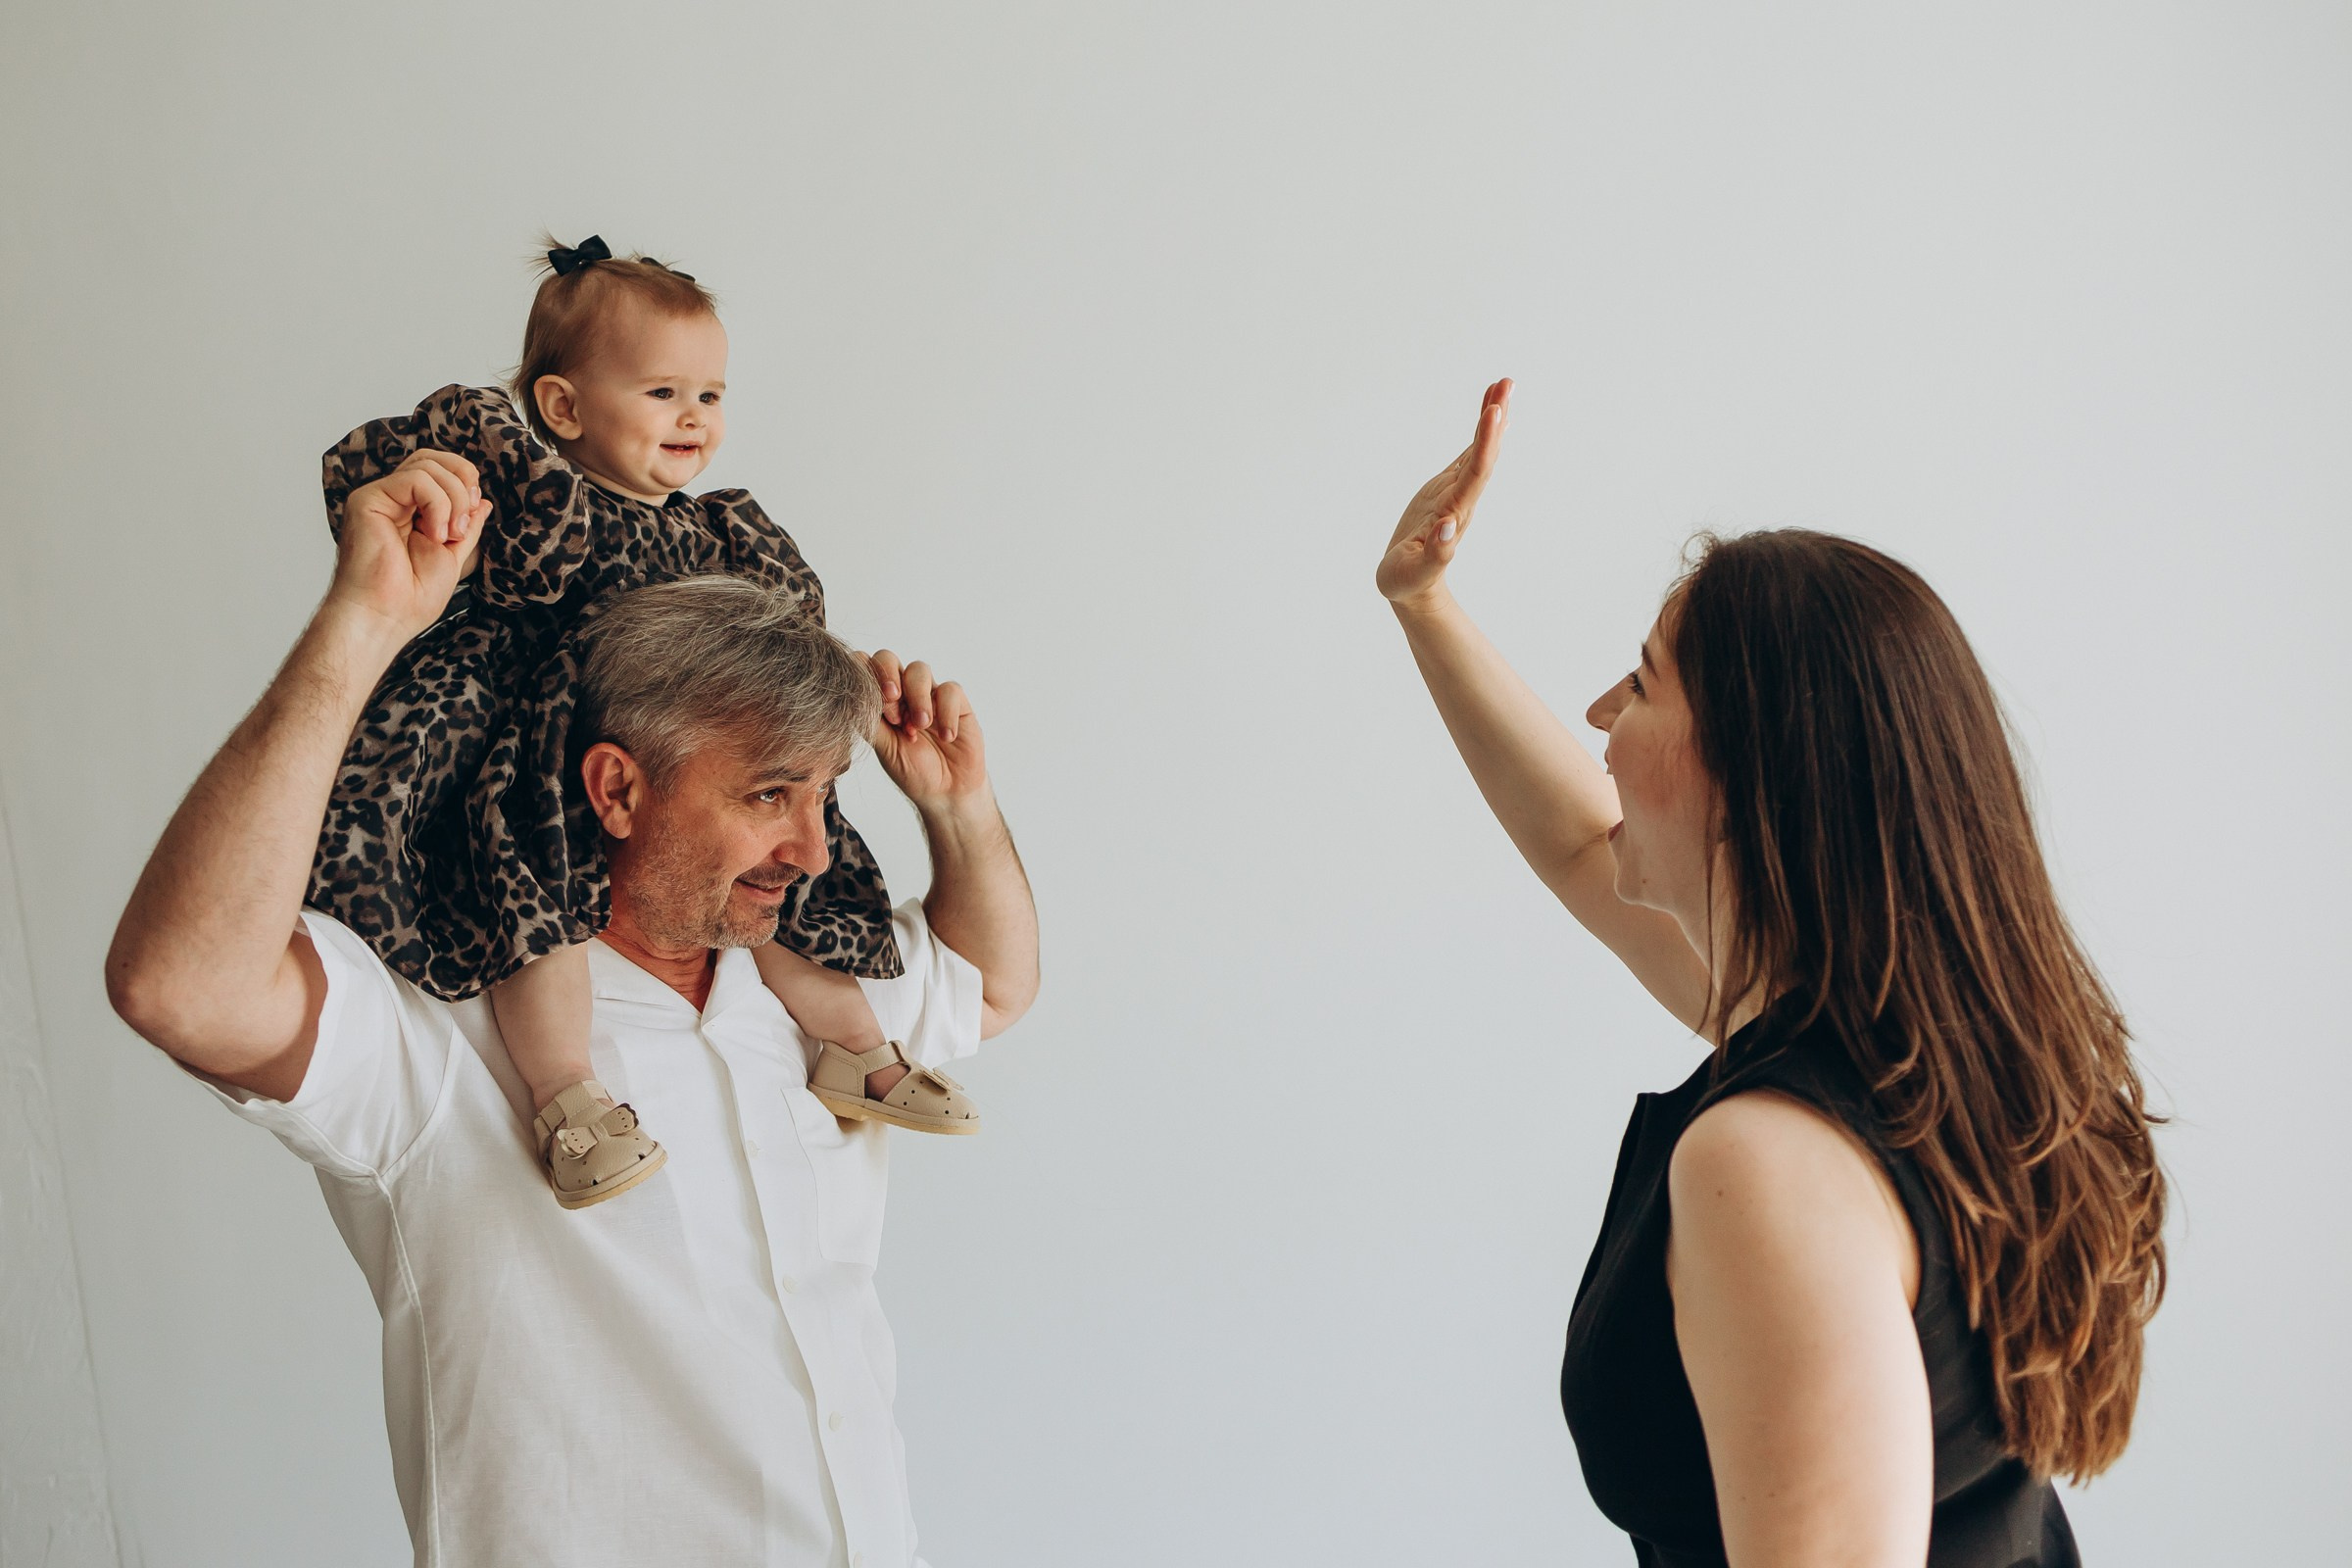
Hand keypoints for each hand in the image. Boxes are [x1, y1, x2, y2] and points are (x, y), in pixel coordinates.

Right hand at [325, 450, 490, 643]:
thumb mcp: (453, 554)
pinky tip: (434, 534)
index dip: (464, 481)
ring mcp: (379, 498)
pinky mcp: (367, 500)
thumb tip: (483, 501)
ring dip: (453, 499)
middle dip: (463, 480)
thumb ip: (466, 525)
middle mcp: (392, 500)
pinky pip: (414, 478)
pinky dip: (438, 503)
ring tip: (448, 535)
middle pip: (432, 458)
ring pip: (426, 465)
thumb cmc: (411, 597)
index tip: (473, 513)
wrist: (384, 617)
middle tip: (466, 517)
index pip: (439, 470)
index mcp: (410, 510)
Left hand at [865, 650, 988, 814]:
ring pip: (919, 669)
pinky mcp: (957, 703)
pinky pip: (950, 690)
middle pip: (888, 658)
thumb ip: (870, 721)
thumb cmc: (912, 770)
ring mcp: (929, 694)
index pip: (865, 669)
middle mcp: (902, 692)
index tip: (873, 700)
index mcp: (878, 702)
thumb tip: (851, 698)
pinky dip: (946, 711)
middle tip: (893, 701)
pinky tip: (946, 736)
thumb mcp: (884, 748)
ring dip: (917, 696)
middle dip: (888, 675)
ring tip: (920, 726)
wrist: (946, 792)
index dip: (866, 674)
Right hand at [1376, 378, 1510, 612]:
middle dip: (1495, 419)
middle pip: (1485, 454)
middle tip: (1506, 383)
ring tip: (1502, 385)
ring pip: (1479, 449)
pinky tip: (1490, 412)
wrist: (1412, 590)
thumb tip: (1450, 525)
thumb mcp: (1415, 572)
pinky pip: (1468, 454)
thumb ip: (1436, 554)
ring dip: (1491, 417)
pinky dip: (1480, 431)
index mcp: (1454, 513)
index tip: (1495, 412)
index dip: (1486, 443)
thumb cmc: (1407, 583)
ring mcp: (1456, 492)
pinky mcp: (1446, 489)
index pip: (1475, 473)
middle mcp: (1462, 498)